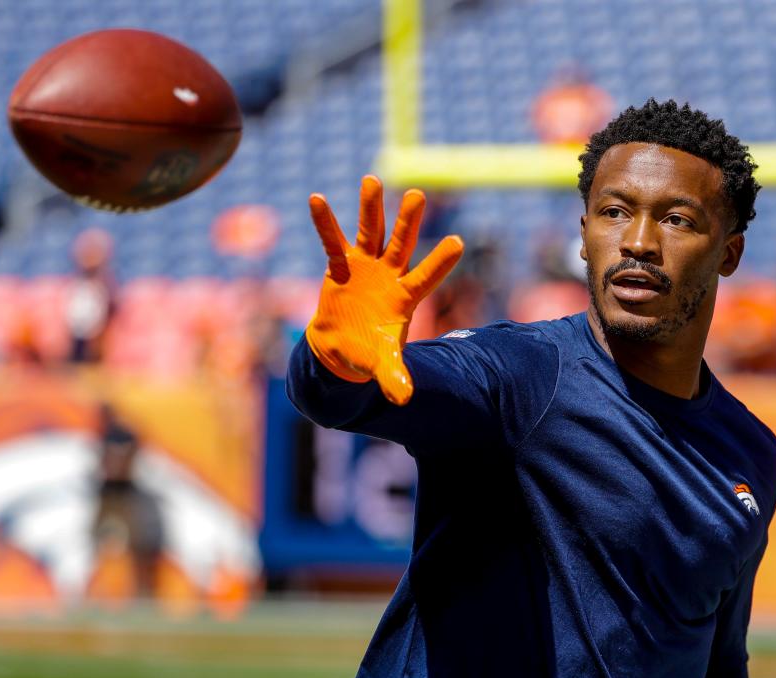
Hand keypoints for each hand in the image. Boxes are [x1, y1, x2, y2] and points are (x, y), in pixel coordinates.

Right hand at [306, 175, 463, 404]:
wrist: (342, 348)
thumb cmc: (369, 353)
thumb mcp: (382, 366)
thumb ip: (394, 377)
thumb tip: (404, 399)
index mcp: (405, 297)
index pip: (426, 276)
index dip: (439, 261)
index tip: (458, 241)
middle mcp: (389, 275)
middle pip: (400, 244)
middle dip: (407, 221)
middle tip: (418, 194)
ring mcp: (366, 267)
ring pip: (370, 232)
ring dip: (370, 208)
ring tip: (372, 179)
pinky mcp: (341, 266)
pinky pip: (332, 241)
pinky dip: (325, 222)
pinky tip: (316, 199)